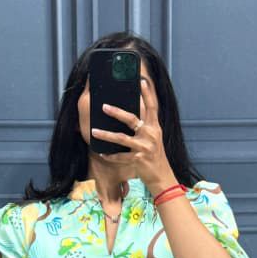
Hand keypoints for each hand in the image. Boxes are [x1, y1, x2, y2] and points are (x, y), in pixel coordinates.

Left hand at [90, 77, 175, 193]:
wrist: (162, 177)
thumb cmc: (155, 157)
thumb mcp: (153, 139)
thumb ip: (144, 127)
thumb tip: (129, 115)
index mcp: (155, 127)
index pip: (152, 106)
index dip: (148, 93)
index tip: (142, 80)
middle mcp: (151, 135)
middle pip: (132, 119)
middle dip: (116, 112)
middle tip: (104, 106)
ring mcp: (144, 147)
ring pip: (121, 138)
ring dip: (106, 135)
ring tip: (94, 131)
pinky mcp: (138, 159)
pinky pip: (120, 156)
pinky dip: (110, 155)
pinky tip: (102, 152)